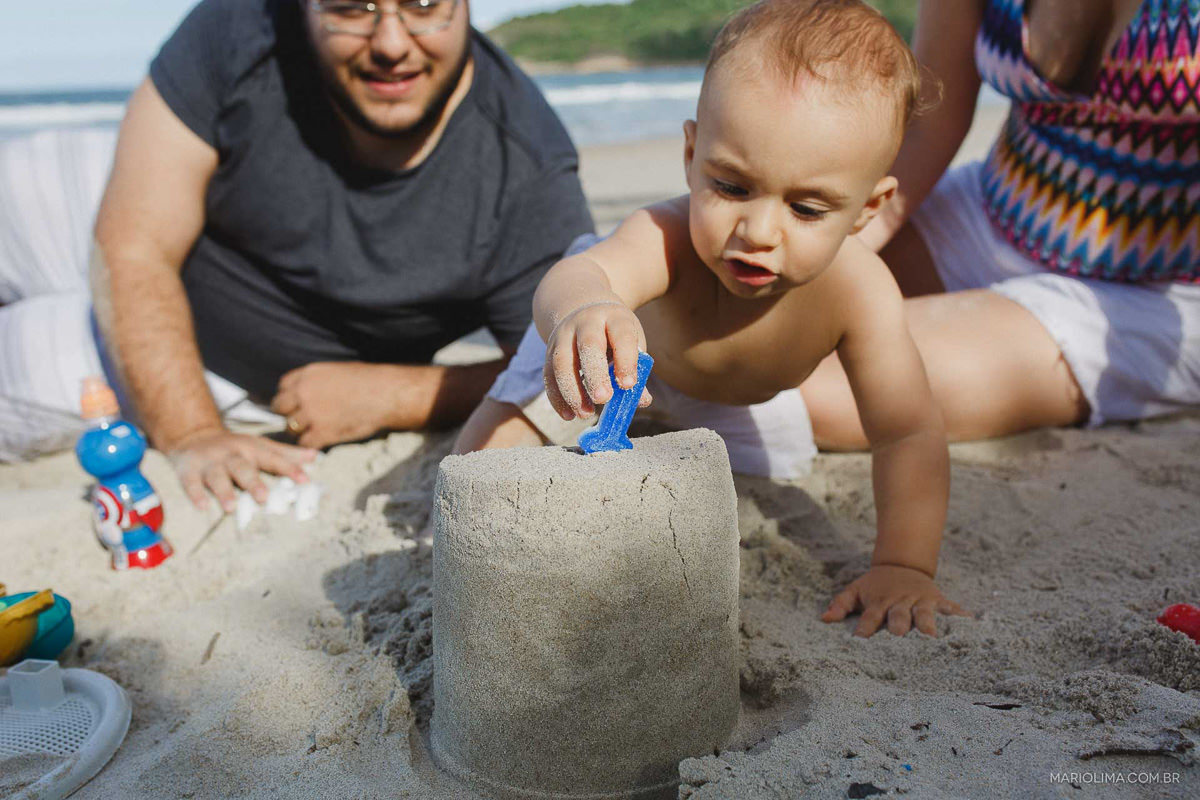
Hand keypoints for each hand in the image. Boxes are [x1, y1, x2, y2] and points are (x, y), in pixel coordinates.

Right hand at [167, 427, 316, 512]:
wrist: (194, 436)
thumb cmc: (235, 448)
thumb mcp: (259, 446)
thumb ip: (285, 454)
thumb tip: (315, 457)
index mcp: (252, 449)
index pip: (272, 459)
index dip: (289, 469)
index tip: (305, 481)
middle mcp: (231, 454)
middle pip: (242, 467)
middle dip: (253, 482)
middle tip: (264, 498)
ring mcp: (209, 462)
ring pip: (217, 476)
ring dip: (224, 491)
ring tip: (231, 507)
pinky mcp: (188, 470)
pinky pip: (190, 482)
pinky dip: (196, 494)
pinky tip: (202, 507)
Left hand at [270, 361, 428, 448]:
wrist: (386, 394)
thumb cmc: (369, 380)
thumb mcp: (338, 371)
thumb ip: (318, 380)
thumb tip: (312, 391)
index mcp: (308, 374)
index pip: (283, 386)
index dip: (289, 396)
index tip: (296, 403)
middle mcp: (304, 392)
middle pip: (280, 407)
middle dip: (289, 413)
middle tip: (301, 419)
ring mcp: (311, 413)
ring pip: (290, 427)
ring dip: (300, 430)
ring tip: (314, 430)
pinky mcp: (322, 432)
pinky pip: (305, 442)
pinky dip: (312, 443)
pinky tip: (322, 440)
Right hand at [544, 301, 650, 419]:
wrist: (584, 312)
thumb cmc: (615, 336)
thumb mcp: (630, 344)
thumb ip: (636, 371)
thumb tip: (642, 400)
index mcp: (614, 317)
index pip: (621, 335)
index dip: (626, 359)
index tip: (628, 385)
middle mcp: (586, 322)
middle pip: (588, 345)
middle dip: (595, 375)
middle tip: (603, 399)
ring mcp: (564, 335)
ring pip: (562, 362)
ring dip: (572, 391)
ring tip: (586, 414)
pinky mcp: (549, 351)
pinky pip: (549, 375)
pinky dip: (557, 398)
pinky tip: (569, 415)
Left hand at [821, 564, 969, 637]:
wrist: (902, 564)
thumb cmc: (876, 585)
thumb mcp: (856, 590)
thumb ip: (840, 604)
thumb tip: (824, 619)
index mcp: (879, 602)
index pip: (870, 617)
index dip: (864, 627)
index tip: (860, 639)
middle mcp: (900, 602)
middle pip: (899, 615)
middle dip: (899, 625)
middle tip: (900, 637)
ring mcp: (920, 600)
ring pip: (924, 613)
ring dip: (927, 623)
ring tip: (931, 636)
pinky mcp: (938, 599)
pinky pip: (950, 608)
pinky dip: (959, 616)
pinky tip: (969, 624)